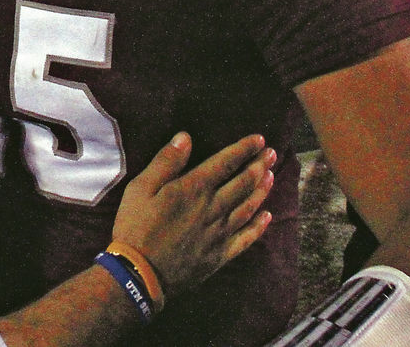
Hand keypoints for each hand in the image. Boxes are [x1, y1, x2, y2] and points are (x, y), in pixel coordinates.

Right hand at [111, 132, 274, 298]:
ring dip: (262, 190)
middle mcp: (212, 208)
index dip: (244, 149)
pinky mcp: (219, 254)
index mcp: (193, 188)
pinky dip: (259, 226)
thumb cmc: (136, 225)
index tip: (259, 139)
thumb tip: (185, 137)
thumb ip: (166, 161)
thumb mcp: (141, 187)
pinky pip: (246, 238)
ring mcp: (219, 233)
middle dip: (260, 165)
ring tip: (273, 176)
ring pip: (248, 207)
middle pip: (243, 183)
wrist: (139, 273)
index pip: (225, 163)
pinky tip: (267, 216)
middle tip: (273, 154)